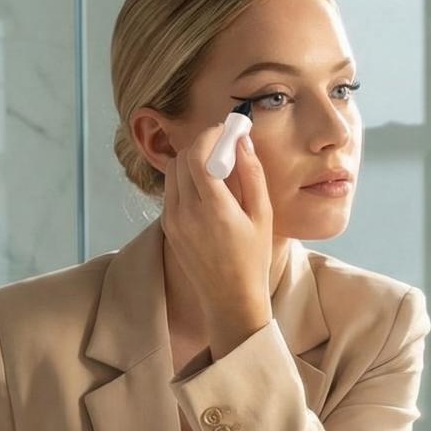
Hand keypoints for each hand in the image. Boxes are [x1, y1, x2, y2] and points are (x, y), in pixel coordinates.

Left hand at [161, 117, 273, 356]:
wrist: (230, 299)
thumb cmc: (253, 260)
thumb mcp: (263, 216)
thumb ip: (252, 175)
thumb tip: (242, 142)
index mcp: (214, 210)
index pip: (199, 156)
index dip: (210, 136)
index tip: (226, 130)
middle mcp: (186, 213)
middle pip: (182, 159)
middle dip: (202, 145)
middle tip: (224, 145)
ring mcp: (172, 221)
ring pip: (173, 173)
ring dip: (191, 161)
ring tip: (216, 168)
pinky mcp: (168, 227)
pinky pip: (172, 191)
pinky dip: (186, 180)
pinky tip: (207, 190)